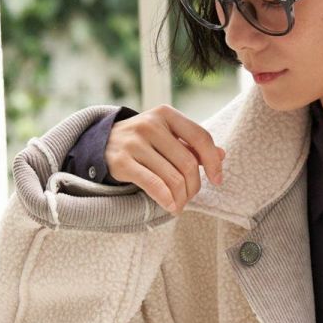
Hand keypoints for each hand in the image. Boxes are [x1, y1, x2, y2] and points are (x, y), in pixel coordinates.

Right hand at [105, 104, 225, 213]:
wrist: (101, 144)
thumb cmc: (142, 142)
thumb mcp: (167, 136)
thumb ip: (192, 145)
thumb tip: (222, 154)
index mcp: (166, 114)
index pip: (200, 137)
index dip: (213, 161)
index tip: (217, 180)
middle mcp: (150, 125)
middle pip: (188, 163)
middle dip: (194, 186)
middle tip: (190, 197)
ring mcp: (134, 142)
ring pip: (173, 178)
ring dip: (181, 197)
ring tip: (179, 204)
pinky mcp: (122, 161)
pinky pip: (153, 185)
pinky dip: (167, 199)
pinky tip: (171, 207)